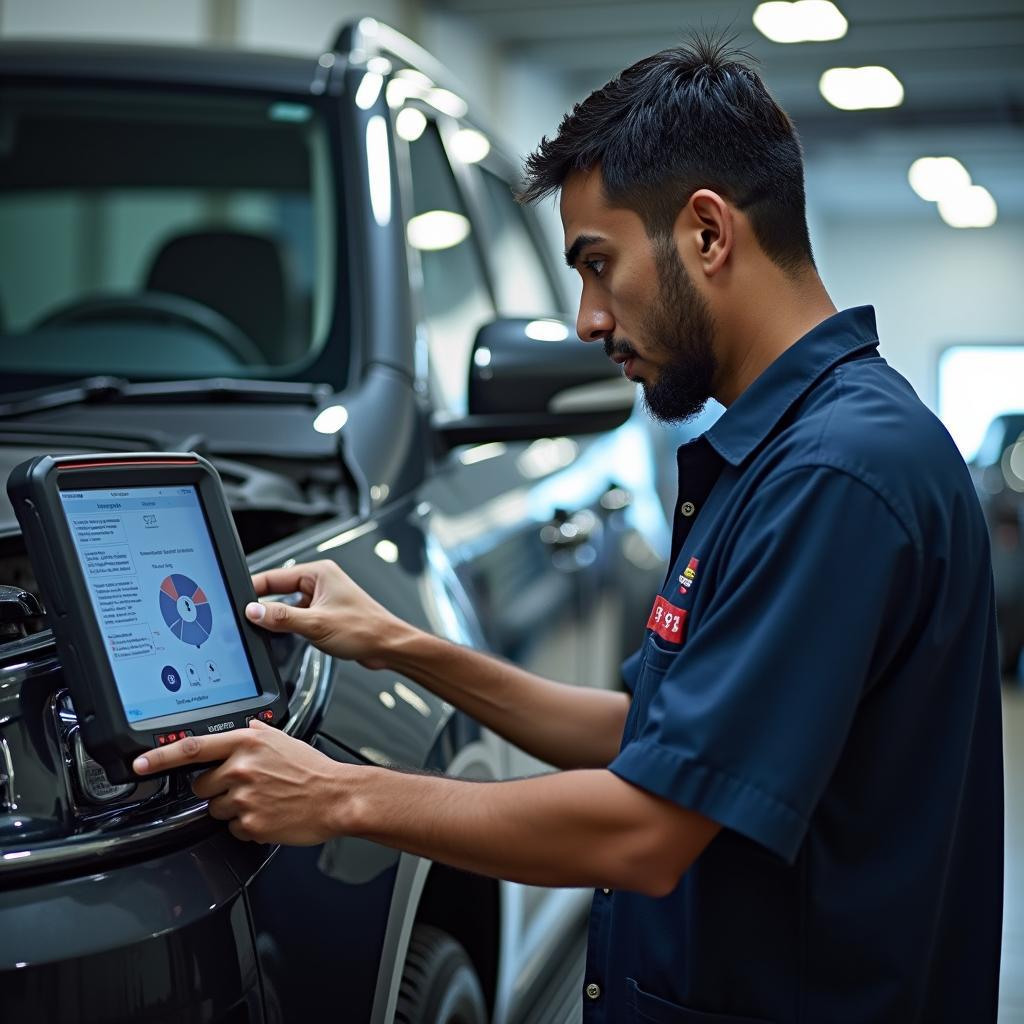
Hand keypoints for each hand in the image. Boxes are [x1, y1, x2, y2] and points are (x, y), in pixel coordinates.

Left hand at [132, 720, 354, 844]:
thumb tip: (241, 728)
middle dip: (217, 789)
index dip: (159, 757)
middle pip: (201, 786)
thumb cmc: (313, 770)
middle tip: (245, 788)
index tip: (139, 764)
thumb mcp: (283, 740)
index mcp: (247, 743)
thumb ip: (256, 733)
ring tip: (263, 802)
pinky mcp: (249, 824)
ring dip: (234, 809)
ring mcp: (244, 798)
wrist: (336, 797)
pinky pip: (233, 829)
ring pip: (216, 810)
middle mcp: (241, 768)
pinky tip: (268, 815)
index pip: (191, 748)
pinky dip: (248, 826)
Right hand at [246, 559, 407, 667]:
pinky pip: (298, 616)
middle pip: (279, 591)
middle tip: (245, 618)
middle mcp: (320, 582)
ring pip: (288, 606)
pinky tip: (284, 636)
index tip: (235, 601)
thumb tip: (254, 611)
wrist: (388, 646)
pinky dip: (289, 626)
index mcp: (319, 573)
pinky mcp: (324, 614)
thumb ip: (282, 618)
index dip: (253, 589)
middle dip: (264, 604)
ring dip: (278, 617)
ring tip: (266, 629)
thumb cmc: (365, 629)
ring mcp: (322, 598)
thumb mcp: (316, 624)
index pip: (275, 576)